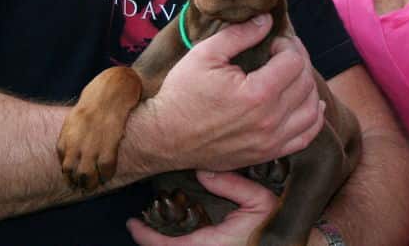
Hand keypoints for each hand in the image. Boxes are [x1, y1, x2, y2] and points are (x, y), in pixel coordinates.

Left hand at [126, 170, 277, 245]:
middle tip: (137, 225)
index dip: (147, 237)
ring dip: (164, 244)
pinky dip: (177, 245)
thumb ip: (230, 184)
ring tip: (151, 226)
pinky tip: (175, 233)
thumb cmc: (276, 223)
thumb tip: (202, 169)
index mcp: (213, 244)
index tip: (132, 224)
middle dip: (151, 242)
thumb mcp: (257, 199)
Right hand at [145, 13, 324, 171]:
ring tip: (291, 74)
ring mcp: (271, 142)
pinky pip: (306, 136)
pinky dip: (312, 117)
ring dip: (307, 86)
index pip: (294, 62)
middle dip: (298, 60)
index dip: (287, 45)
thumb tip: (267, 21)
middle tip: (282, 52)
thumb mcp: (206, 54)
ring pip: (311, 109)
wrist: (165, 137)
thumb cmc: (182, 93)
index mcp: (257, 94)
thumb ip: (240, 34)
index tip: (272, 42)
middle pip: (305, 83)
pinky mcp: (267, 154)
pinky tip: (306, 102)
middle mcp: (270, 121)